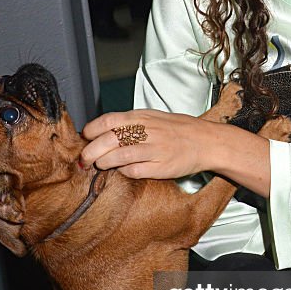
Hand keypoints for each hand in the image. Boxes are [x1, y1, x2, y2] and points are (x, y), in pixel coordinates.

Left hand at [81, 109, 216, 177]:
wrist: (206, 141)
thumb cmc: (177, 130)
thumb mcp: (152, 117)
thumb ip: (129, 123)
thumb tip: (101, 131)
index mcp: (142, 117)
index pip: (108, 120)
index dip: (91, 130)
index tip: (85, 138)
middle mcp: (147, 131)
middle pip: (109, 140)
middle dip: (91, 151)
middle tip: (84, 159)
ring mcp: (154, 149)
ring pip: (119, 155)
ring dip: (104, 162)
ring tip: (100, 165)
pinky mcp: (161, 167)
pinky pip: (135, 171)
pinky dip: (124, 171)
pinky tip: (123, 171)